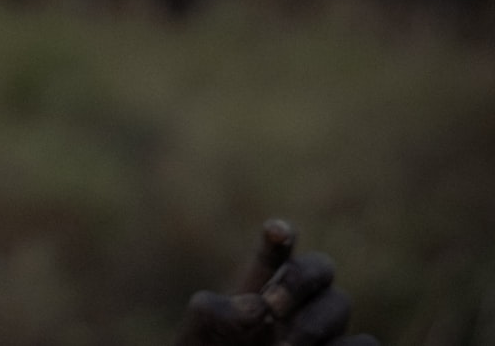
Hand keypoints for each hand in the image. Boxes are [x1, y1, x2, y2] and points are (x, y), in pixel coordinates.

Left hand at [176, 219, 377, 345]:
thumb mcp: (201, 332)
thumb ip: (216, 313)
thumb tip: (255, 308)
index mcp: (261, 281)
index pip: (276, 248)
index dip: (280, 234)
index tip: (276, 231)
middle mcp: (299, 299)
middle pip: (320, 266)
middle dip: (298, 280)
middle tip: (271, 307)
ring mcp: (326, 328)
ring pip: (340, 304)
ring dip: (312, 325)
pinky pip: (365, 343)